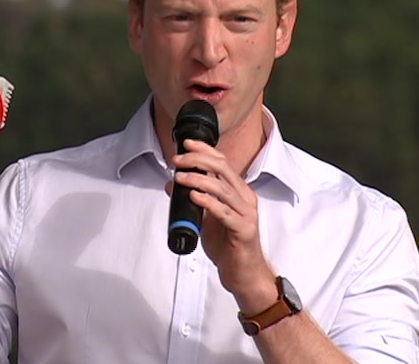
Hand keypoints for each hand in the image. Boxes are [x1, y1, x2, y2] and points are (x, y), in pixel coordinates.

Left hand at [170, 139, 276, 311]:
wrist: (243, 274)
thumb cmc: (228, 246)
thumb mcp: (205, 219)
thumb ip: (192, 200)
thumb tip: (172, 184)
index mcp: (238, 192)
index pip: (223, 163)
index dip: (205, 150)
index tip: (186, 144)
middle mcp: (245, 199)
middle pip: (223, 169)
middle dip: (198, 160)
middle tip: (178, 160)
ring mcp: (247, 214)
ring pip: (223, 188)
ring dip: (199, 180)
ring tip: (180, 177)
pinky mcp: (244, 230)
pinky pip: (225, 212)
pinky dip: (208, 202)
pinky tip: (194, 197)